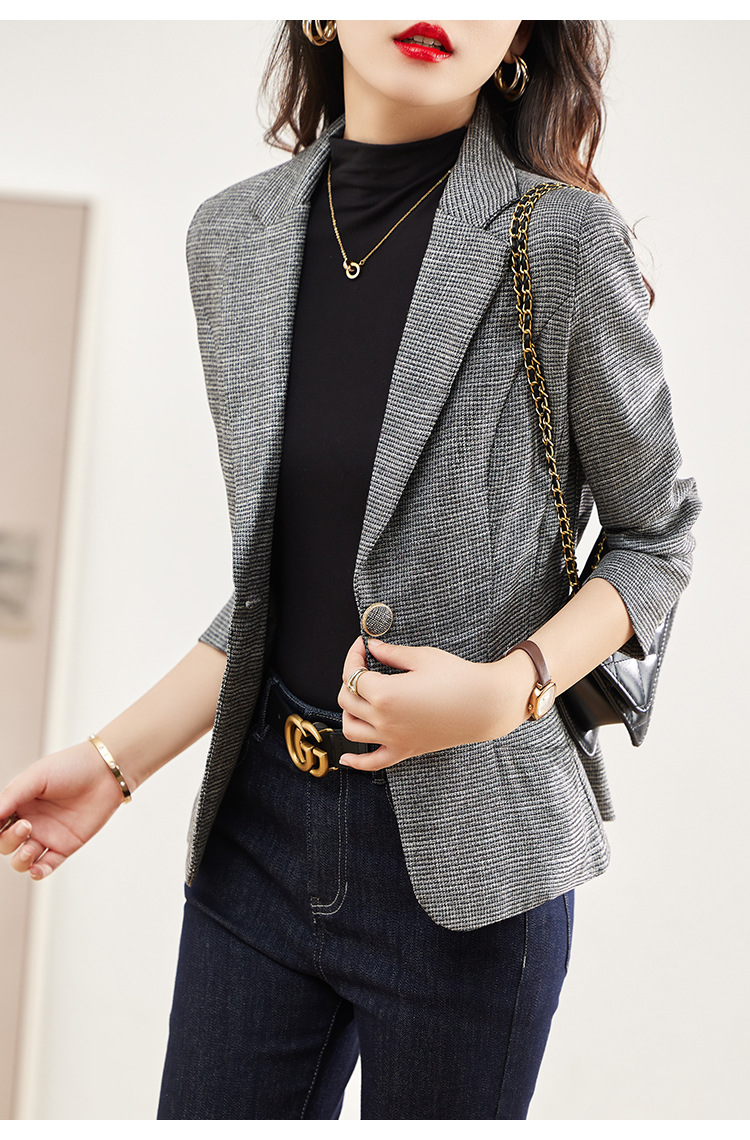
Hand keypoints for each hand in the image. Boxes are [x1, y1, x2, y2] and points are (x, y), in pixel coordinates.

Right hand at [0, 740, 127, 879]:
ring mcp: (47, 835)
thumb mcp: (36, 776)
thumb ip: (11, 796)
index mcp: (18, 803)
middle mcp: (30, 820)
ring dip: (20, 860)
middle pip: (5, 844)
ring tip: (29, 849)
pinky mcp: (65, 846)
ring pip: (22, 860)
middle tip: (26, 826)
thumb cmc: (71, 767)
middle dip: (8, 840)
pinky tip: (36, 869)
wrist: (105, 772)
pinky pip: (47, 866)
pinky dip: (38, 872)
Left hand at [337, 637, 534, 770]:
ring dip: (348, 711)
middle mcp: (384, 720)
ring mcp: (393, 739)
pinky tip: (345, 757)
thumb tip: (373, 647)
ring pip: (351, 729)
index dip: (354, 656)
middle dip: (351, 678)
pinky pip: (372, 763)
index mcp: (386, 694)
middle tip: (365, 666)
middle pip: (347, 700)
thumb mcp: (422, 657)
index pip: (354, 674)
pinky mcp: (405, 750)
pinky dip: (355, 761)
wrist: (486, 705)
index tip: (362, 646)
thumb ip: (391, 653)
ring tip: (360, 697)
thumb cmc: (459, 678)